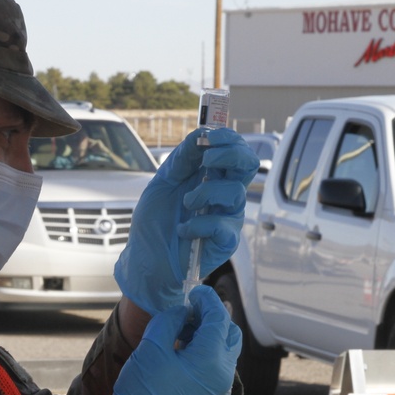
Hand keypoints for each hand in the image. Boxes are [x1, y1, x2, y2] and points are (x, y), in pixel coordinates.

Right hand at [94, 286, 241, 394]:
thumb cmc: (143, 388)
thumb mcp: (153, 345)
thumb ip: (171, 320)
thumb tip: (184, 312)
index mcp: (211, 359)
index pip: (218, 318)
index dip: (207, 300)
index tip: (194, 291)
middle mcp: (223, 374)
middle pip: (230, 333)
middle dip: (213, 316)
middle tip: (190, 309)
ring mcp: (220, 388)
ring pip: (225, 350)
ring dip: (210, 334)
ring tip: (184, 328)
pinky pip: (218, 367)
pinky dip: (207, 352)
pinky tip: (184, 349)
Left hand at [114, 127, 257, 314]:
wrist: (145, 259)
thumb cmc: (155, 222)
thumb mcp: (163, 183)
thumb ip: (182, 160)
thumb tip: (201, 135)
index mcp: (212, 177)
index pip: (235, 150)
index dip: (228, 138)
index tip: (209, 136)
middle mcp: (225, 194)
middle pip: (249, 164)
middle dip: (230, 154)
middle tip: (206, 160)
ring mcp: (228, 217)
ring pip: (235, 193)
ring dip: (206, 193)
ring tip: (186, 204)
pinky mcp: (226, 241)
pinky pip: (223, 224)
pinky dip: (198, 224)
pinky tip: (183, 230)